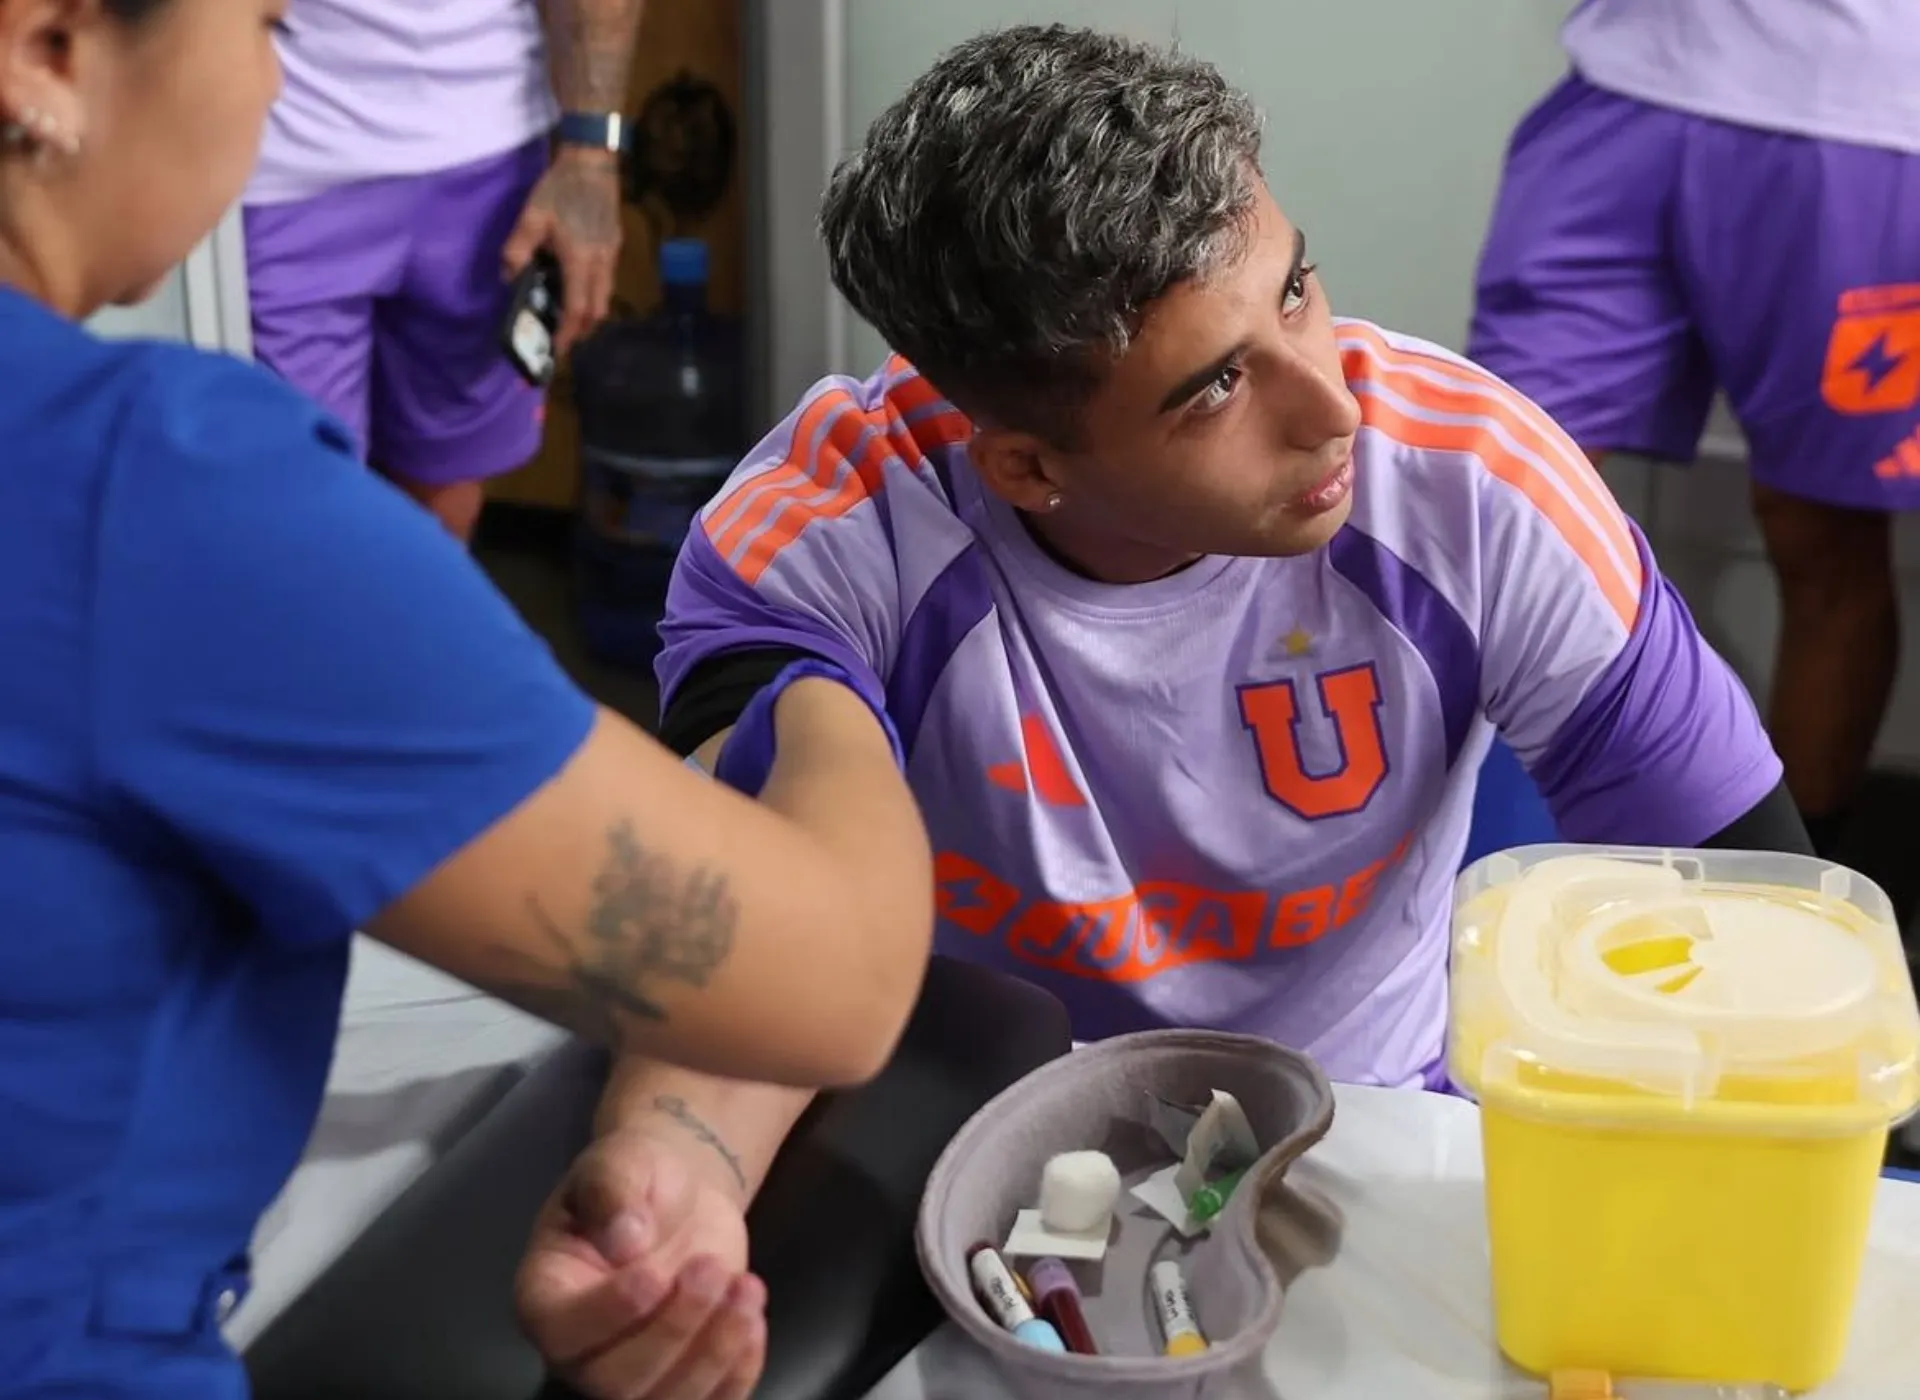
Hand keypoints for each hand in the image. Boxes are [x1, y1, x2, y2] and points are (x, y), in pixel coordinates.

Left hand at [502, 147, 623, 357]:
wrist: (592, 162)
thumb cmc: (560, 188)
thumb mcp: (531, 217)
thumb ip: (518, 250)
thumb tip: (508, 277)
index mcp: (580, 261)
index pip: (576, 308)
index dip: (567, 332)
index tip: (556, 348)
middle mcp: (601, 264)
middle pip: (597, 311)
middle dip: (581, 329)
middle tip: (562, 337)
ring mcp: (611, 255)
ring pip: (605, 297)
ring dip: (588, 312)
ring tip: (569, 315)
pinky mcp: (614, 245)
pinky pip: (607, 281)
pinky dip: (593, 294)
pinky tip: (577, 286)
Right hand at [516, 1125, 764, 1399]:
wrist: (683, 1196)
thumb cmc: (639, 1177)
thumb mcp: (621, 1161)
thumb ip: (612, 1191)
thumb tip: (624, 1239)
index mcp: (546, 1296)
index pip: (563, 1330)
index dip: (610, 1313)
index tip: (654, 1273)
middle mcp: (580, 1351)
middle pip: (616, 1381)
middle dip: (673, 1328)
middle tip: (710, 1267)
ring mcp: (631, 1373)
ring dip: (713, 1353)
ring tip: (747, 1289)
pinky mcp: (682, 1376)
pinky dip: (737, 1374)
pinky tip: (754, 1320)